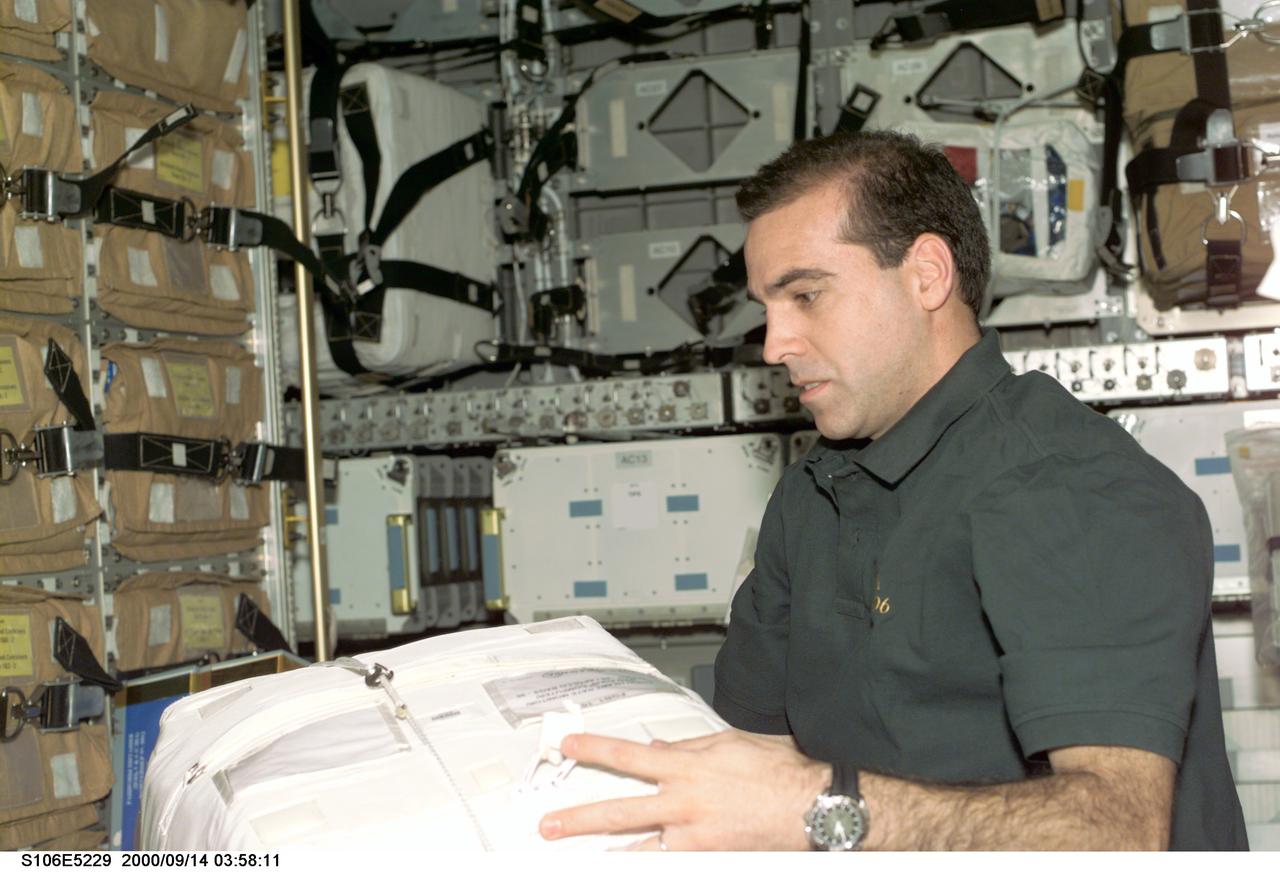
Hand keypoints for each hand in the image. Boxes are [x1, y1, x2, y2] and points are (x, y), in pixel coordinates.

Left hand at [538, 729, 830, 850]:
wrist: (811, 806)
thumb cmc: (778, 771)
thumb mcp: (728, 743)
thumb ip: (687, 748)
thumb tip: (656, 751)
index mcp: (688, 768)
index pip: (629, 756)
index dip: (595, 750)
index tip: (571, 746)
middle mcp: (685, 804)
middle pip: (620, 813)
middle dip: (579, 819)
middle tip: (550, 826)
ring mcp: (695, 837)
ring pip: (639, 848)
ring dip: (606, 854)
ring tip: (582, 858)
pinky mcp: (708, 858)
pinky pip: (670, 861)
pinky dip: (649, 861)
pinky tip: (631, 861)